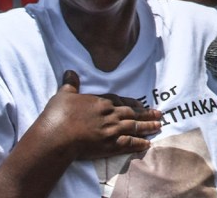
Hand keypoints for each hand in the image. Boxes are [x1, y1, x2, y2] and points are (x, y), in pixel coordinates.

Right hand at [31, 70, 162, 161]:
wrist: (57, 136)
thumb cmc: (58, 115)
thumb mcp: (64, 94)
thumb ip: (71, 84)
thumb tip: (70, 71)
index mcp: (101, 102)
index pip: (121, 101)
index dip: (133, 103)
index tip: (141, 105)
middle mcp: (110, 114)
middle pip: (132, 114)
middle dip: (147, 114)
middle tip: (159, 114)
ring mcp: (111, 130)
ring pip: (134, 127)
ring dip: (147, 127)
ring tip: (158, 127)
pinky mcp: (109, 145)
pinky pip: (129, 143)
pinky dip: (139, 144)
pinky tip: (147, 144)